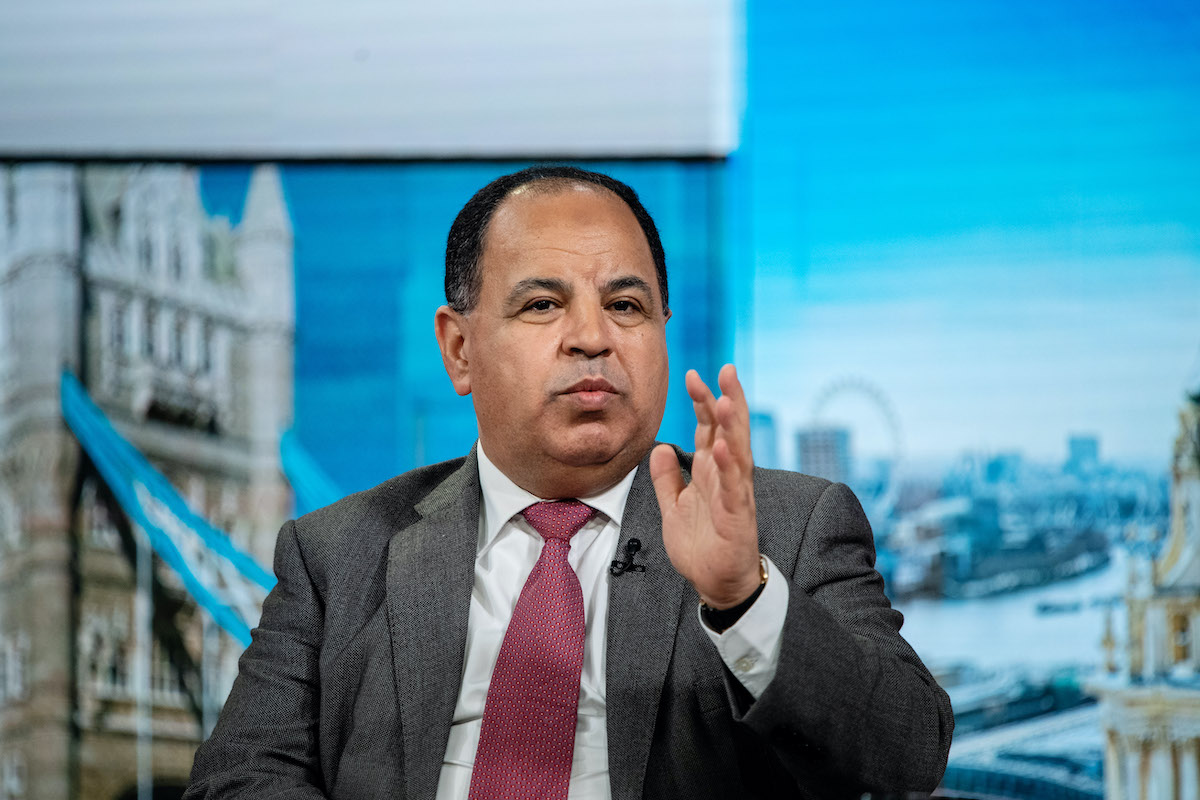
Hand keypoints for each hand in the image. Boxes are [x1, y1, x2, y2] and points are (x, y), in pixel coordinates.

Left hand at [650, 364, 760, 608]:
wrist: (716, 584)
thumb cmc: (701, 545)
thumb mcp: (673, 507)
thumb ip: (666, 478)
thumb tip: (659, 448)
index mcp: (710, 471)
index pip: (709, 429)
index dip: (702, 401)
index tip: (693, 374)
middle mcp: (726, 477)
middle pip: (729, 431)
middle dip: (727, 399)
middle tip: (725, 369)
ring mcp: (734, 495)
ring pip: (737, 453)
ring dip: (733, 426)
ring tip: (726, 399)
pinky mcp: (737, 517)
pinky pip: (733, 488)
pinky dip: (729, 467)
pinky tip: (724, 448)